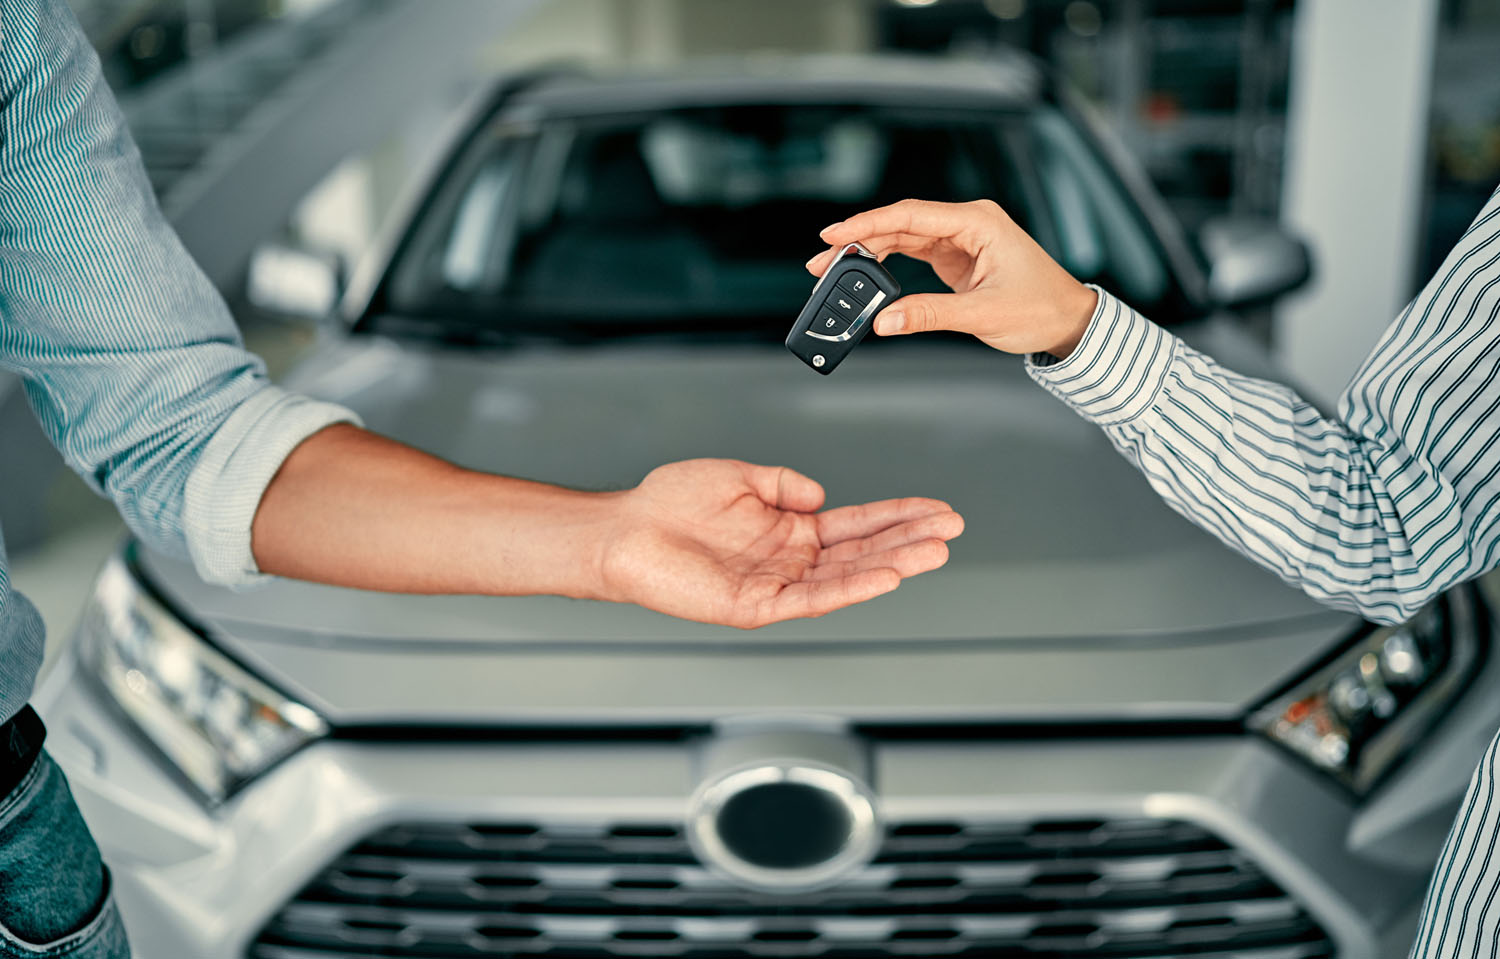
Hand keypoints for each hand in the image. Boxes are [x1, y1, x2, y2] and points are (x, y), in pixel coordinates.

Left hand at [599, 459, 962, 628]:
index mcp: (788, 530)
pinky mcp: (755, 606)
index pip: (856, 524)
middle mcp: (788, 560)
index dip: (897, 516)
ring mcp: (775, 585)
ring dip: (892, 565)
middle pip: (862, 552)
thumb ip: (783, 482)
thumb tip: (820, 493)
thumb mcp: (738, 475)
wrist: (623, 531)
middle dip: (909, 540)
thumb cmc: (668, 506)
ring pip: (846, 577)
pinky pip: (811, 598)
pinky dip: (849, 588)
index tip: (936, 509)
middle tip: (952, 530)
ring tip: (933, 552)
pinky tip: (883, 576)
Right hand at [807, 199, 1098, 358]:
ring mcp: (961, 238)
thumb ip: (930, 315)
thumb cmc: (1042, 309)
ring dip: (869, 251)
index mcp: (978, 221)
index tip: (834, 235)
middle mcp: (968, 223)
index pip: (911, 215)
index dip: (868, 224)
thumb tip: (885, 321)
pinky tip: (865, 272)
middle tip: (822, 261)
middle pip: (900, 223)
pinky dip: (887, 262)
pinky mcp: (956, 257)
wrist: (1068, 321)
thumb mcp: (983, 314)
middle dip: (859, 240)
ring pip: (903, 236)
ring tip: (834, 268)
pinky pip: (913, 252)